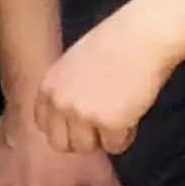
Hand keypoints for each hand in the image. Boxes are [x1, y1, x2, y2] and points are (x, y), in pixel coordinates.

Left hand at [32, 0, 178, 155]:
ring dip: (104, 138)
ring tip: (119, 114)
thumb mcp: (74, 66)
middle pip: (60, 144)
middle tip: (100, 126)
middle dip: (81, 140)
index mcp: (49, 85)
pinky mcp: (109, 124)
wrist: (141, 36)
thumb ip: (67, 91)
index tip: (80, 123)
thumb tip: (70, 119)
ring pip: (88, 148)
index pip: (42, 124)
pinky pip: (115, 147)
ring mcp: (82, 114)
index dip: (63, 127)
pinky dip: (126, 135)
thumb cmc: (114, 44)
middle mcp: (60, 102)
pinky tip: (133, 112)